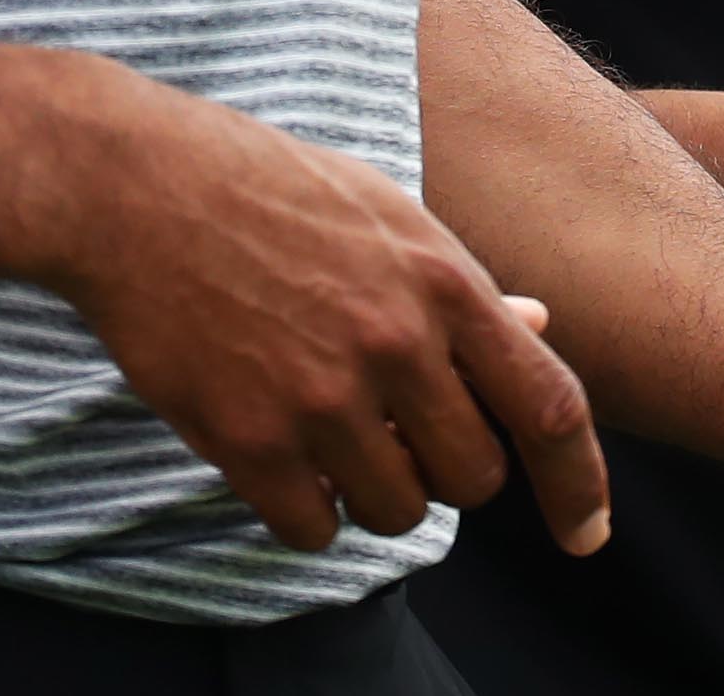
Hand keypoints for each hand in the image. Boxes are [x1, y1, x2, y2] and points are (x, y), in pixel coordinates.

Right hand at [25, 62, 607, 559]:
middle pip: (475, 478)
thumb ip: (462, 285)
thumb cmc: (267, 189)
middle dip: (446, 469)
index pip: (549, 404)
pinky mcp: (249, 440)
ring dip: (376, 492)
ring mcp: (322, 397)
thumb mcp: (386, 214)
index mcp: (444, 281)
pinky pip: (316, 530)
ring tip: (332, 431)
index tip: (586, 534)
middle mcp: (396, 344)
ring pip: (399, 512)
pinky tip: (283, 456)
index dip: (579, 482)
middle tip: (398, 432)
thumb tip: (538, 326)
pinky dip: (307, 511)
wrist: (137, 189)